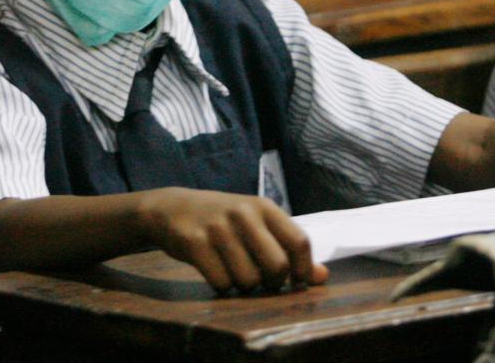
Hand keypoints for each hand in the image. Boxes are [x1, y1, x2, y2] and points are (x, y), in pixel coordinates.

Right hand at [133, 188, 326, 292]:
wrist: (172, 208)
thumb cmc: (223, 220)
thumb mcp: (257, 225)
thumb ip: (288, 247)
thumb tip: (321, 276)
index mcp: (264, 207)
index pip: (299, 242)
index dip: (302, 270)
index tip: (294, 282)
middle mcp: (243, 214)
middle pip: (277, 266)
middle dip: (273, 283)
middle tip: (263, 281)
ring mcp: (217, 228)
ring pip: (249, 279)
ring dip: (244, 287)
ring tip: (235, 274)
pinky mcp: (194, 242)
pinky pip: (221, 282)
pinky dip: (222, 286)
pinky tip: (216, 273)